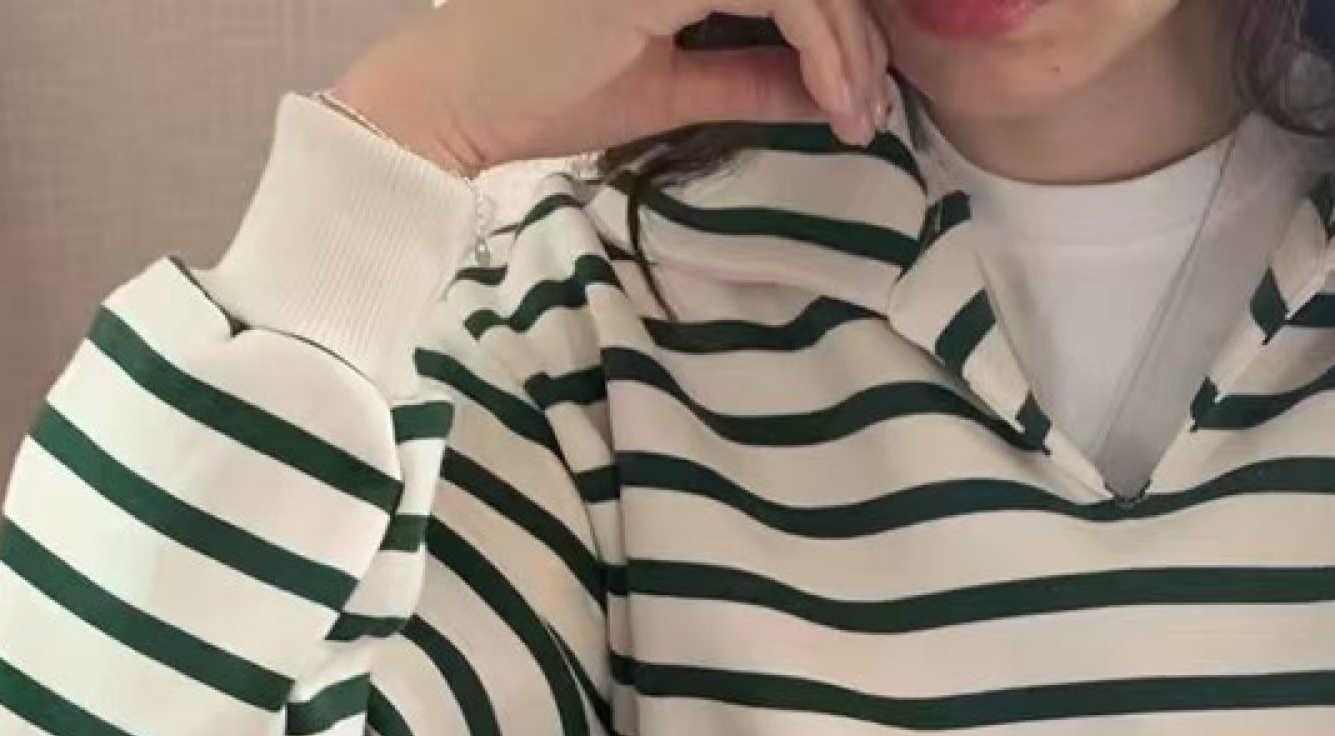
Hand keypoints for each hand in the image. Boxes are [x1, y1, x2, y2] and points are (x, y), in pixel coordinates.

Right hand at [332, 0, 890, 176]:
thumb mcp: (673, 86)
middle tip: (871, 108)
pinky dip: (823, 43)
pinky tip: (835, 97)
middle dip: (857, 32)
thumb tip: (824, 90)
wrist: (462, 98)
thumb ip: (748, 76)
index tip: (860, 97)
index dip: (839, 23)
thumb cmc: (548, 90)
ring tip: (858, 112)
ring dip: (848, 43)